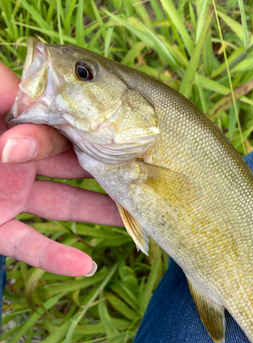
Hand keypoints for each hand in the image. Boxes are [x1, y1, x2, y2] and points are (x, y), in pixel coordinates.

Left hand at [0, 63, 122, 275]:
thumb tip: (33, 76)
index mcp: (9, 126)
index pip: (61, 126)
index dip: (88, 130)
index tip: (121, 139)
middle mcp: (14, 160)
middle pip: (72, 165)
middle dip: (109, 170)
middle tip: (148, 175)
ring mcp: (6, 197)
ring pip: (61, 206)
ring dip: (98, 214)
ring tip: (136, 219)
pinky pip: (30, 246)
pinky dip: (56, 258)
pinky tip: (88, 266)